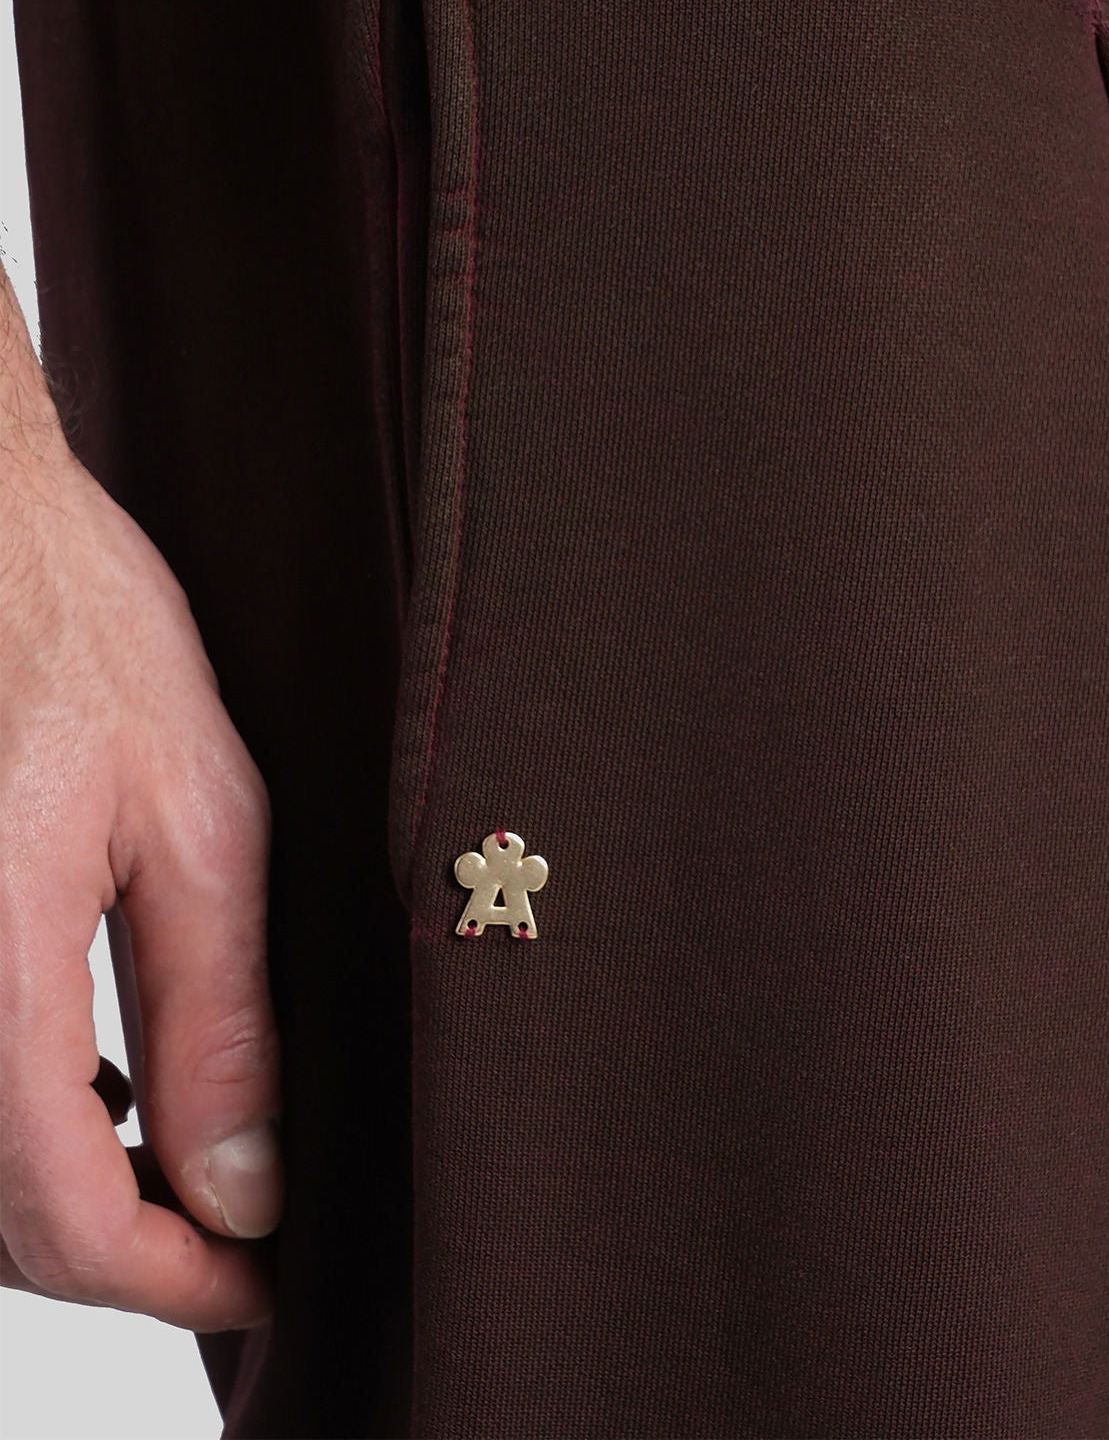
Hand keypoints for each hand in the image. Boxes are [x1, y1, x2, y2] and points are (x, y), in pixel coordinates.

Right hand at [1, 436, 282, 1330]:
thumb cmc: (83, 638)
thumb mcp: (199, 818)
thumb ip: (219, 1016)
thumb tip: (244, 1187)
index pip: (58, 1216)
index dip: (170, 1284)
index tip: (264, 1289)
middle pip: (2, 1221)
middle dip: (129, 1255)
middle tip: (247, 1240)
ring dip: (75, 1197)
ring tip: (195, 1172)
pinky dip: (28, 1125)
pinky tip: (107, 1091)